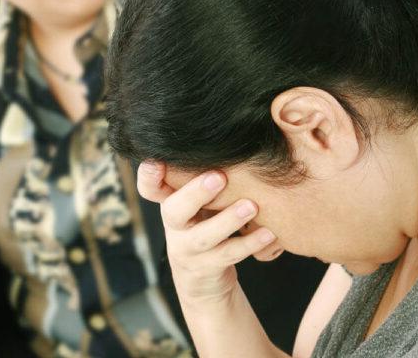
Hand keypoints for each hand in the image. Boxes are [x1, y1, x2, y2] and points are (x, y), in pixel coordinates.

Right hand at [137, 161, 276, 308]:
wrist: (202, 279)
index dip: (148, 176)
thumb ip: (204, 175)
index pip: (149, 188)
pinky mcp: (207, 268)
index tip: (156, 161)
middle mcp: (174, 225)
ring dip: (228, 220)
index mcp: (169, 201)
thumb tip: (235, 139)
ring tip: (251, 206)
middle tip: (219, 176)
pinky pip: (230, 255)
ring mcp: (188, 249)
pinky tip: (269, 232)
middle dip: (195, 193)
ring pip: (204, 236)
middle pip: (173, 210)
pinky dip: (251, 243)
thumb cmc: (203, 222)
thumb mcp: (197, 200)